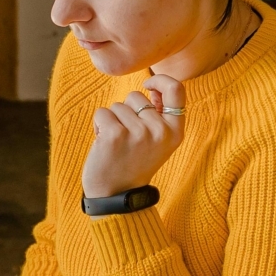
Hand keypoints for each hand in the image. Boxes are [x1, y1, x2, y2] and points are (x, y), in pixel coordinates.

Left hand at [80, 73, 184, 198]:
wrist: (116, 195)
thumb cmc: (133, 163)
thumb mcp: (158, 142)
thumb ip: (159, 115)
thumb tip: (152, 85)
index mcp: (175, 132)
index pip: (177, 89)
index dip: (160, 80)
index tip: (148, 84)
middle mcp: (160, 131)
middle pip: (137, 96)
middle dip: (127, 111)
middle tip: (127, 139)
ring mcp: (138, 133)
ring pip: (118, 105)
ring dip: (112, 121)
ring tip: (116, 144)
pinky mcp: (115, 134)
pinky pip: (102, 113)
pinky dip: (98, 125)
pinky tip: (104, 145)